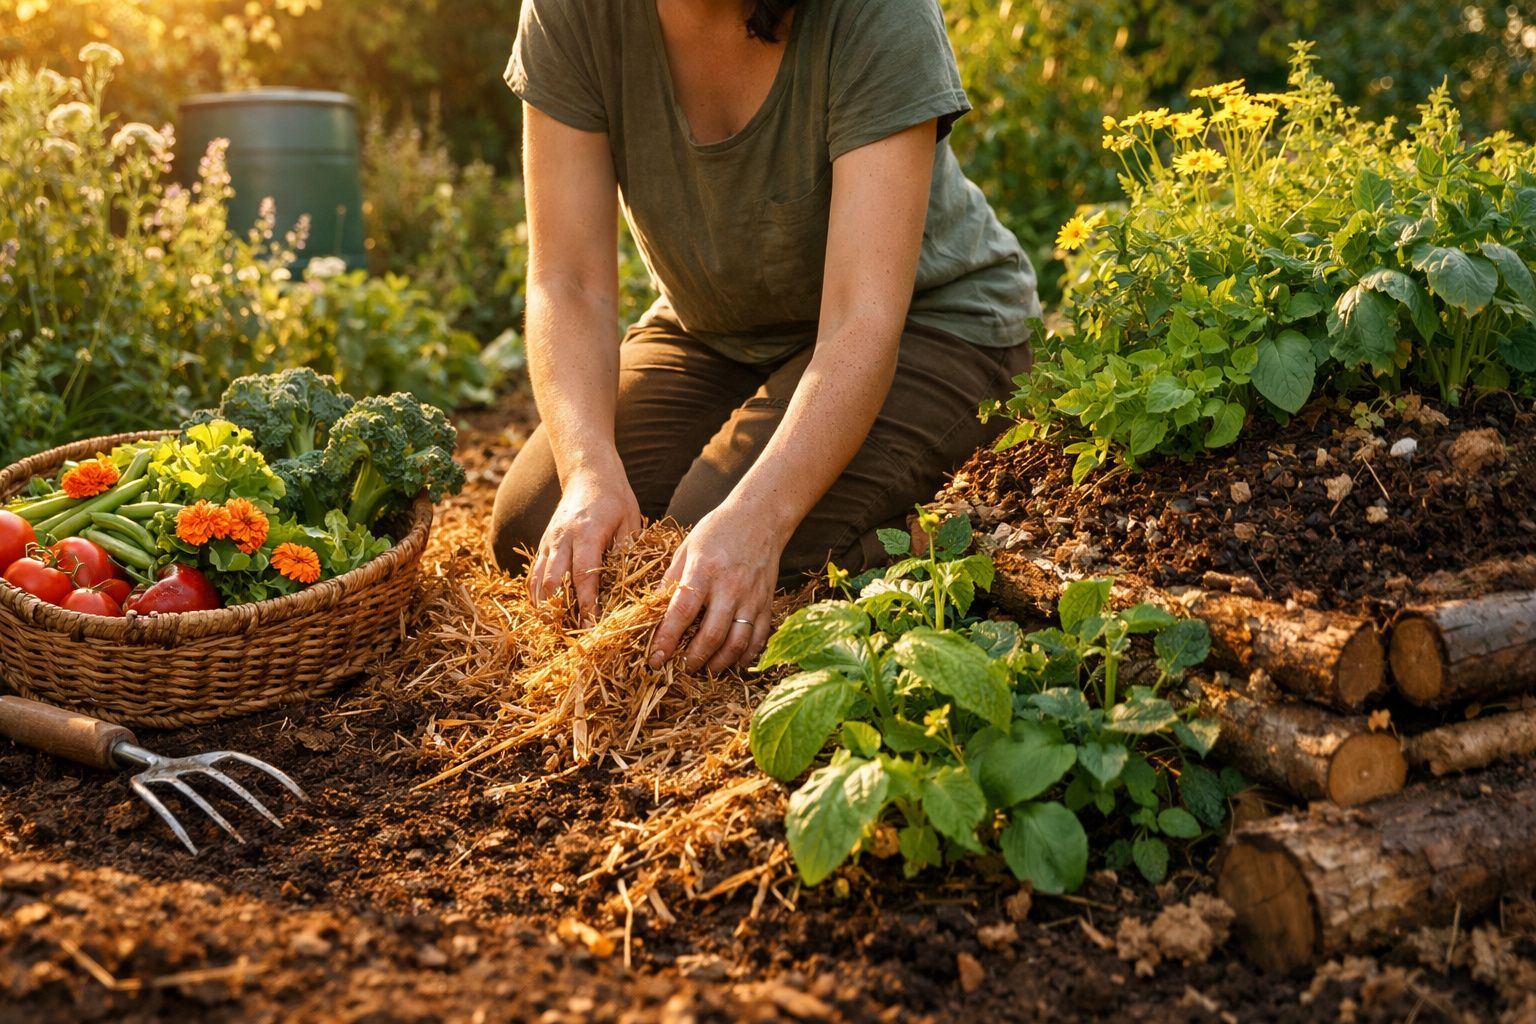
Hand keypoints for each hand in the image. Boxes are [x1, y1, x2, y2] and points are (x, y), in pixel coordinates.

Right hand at [529, 471, 641, 622]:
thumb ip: (626, 551)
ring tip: (556, 632)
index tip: (593, 626)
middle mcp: (561, 539)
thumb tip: (625, 585)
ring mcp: (548, 541)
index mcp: (586, 533)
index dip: (587, 604)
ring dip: (545, 608)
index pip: (583, 576)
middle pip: (552, 583)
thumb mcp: (630, 521)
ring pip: (538, 581)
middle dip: (560, 613)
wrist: (587, 471)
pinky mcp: (543, 544)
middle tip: (572, 637)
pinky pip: (534, 574)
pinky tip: (545, 613)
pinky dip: (536, 595)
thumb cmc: (615, 497)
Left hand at [648, 503, 785, 673]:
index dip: (667, 639)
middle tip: (681, 668)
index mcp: (704, 570)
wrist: (761, 517)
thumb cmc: (718, 530)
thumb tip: (652, 612)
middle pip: (712, 634)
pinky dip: (746, 655)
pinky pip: (759, 637)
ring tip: (704, 669)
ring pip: (737, 641)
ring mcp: (752, 596)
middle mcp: (730, 586)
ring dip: (720, 663)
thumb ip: (671, 581)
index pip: (682, 612)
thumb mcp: (686, 549)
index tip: (655, 659)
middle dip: (694, 658)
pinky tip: (733, 663)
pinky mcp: (767, 602)